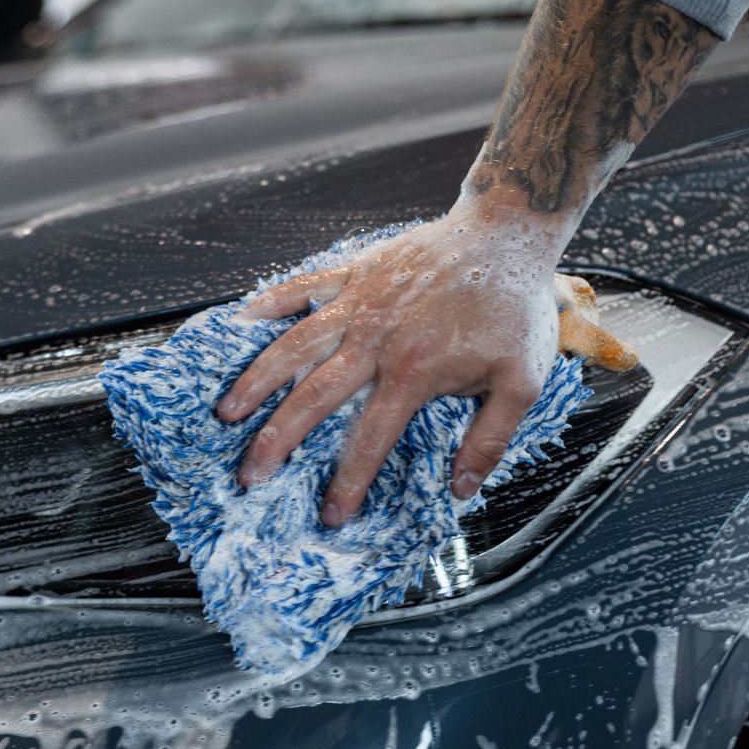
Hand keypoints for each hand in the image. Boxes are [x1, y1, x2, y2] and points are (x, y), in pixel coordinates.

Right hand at [216, 205, 625, 524]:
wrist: (507, 233)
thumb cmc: (515, 308)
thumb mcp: (521, 380)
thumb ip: (490, 438)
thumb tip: (461, 489)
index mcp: (413, 373)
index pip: (370, 439)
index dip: (348, 482)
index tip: (332, 515)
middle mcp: (375, 340)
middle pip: (313, 397)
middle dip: (277, 440)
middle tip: (250, 475)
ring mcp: (360, 303)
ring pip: (294, 345)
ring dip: (257, 380)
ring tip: (227, 412)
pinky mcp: (355, 271)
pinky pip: (303, 287)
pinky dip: (270, 303)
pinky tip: (240, 323)